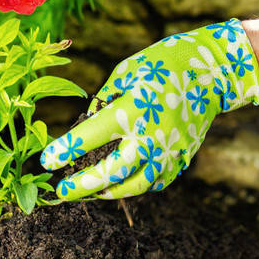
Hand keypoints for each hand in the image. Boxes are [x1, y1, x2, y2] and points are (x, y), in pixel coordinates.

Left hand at [39, 19, 258, 199]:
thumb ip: (103, 102)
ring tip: (90, 192)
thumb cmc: (162, 65)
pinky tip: (120, 183)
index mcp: (132, 109)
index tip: (46, 162)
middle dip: (81, 186)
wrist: (213, 72)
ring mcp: (169, 151)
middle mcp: (151, 135)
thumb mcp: (126, 72)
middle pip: (111, 173)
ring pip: (134, 186)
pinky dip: (135, 186)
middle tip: (61, 192)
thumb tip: (83, 126)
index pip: (89, 137)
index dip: (64, 151)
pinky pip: (154, 182)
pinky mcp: (182, 159)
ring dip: (107, 192)